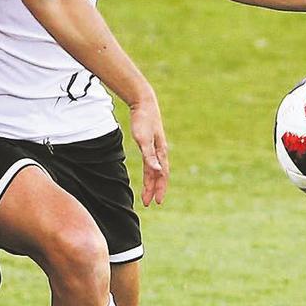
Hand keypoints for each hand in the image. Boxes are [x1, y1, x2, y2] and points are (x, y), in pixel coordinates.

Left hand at [128, 92, 168, 206]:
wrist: (144, 103)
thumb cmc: (143, 120)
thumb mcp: (144, 139)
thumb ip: (149, 156)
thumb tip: (156, 170)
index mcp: (161, 152)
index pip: (162, 175)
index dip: (159, 189)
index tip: (156, 202)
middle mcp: (160, 152)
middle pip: (159, 175)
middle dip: (154, 189)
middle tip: (148, 203)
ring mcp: (156, 147)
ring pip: (154, 169)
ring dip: (151, 182)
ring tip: (146, 194)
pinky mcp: (150, 143)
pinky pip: (151, 161)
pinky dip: (150, 171)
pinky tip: (148, 174)